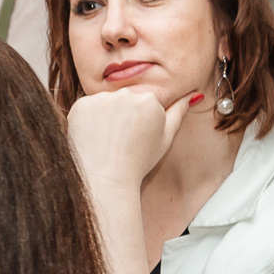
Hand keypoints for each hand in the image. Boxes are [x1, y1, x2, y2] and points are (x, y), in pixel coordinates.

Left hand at [66, 85, 202, 191]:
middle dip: (122, 115)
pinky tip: (93, 137)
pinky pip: (86, 108)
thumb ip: (178, 113)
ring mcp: (101, 99)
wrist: (106, 179)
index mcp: (150, 99)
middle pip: (124, 100)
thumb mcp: (165, 139)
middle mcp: (126, 94)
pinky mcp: (80, 105)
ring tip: (106, 140)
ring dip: (104, 116)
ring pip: (104, 103)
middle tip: (120, 140)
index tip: (135, 138)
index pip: (143, 103)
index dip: (139, 122)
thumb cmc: (139, 162)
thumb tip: (193, 94)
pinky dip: (88, 120)